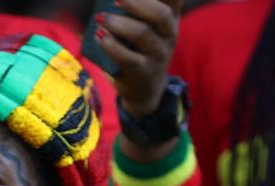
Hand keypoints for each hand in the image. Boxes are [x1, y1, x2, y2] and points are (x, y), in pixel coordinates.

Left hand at [95, 0, 182, 116]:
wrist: (145, 89)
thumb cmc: (143, 50)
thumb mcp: (150, 29)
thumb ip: (141, 11)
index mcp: (171, 19)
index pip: (176, 0)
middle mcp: (169, 35)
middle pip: (161, 14)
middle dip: (137, 3)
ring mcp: (158, 55)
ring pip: (142, 34)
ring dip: (118, 24)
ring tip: (101, 18)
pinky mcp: (143, 72)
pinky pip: (127, 57)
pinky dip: (111, 45)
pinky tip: (99, 36)